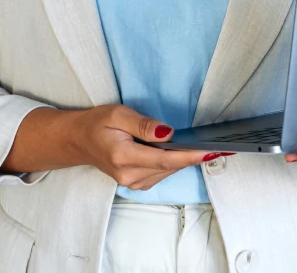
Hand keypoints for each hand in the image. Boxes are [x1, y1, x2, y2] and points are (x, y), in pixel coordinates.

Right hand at [65, 105, 232, 190]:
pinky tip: (179, 151)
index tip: (210, 152)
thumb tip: (167, 133)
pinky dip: (172, 163)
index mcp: (124, 157)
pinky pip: (160, 173)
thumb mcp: (118, 114)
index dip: (190, 156)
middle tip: (217, 146)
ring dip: (183, 159)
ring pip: (166, 172)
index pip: (165, 160)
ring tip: (201, 146)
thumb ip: (143, 125)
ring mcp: (132, 183)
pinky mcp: (135, 183)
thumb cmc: (97, 124)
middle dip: (192, 156)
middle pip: (169, 167)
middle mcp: (129, 175)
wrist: (79, 140)